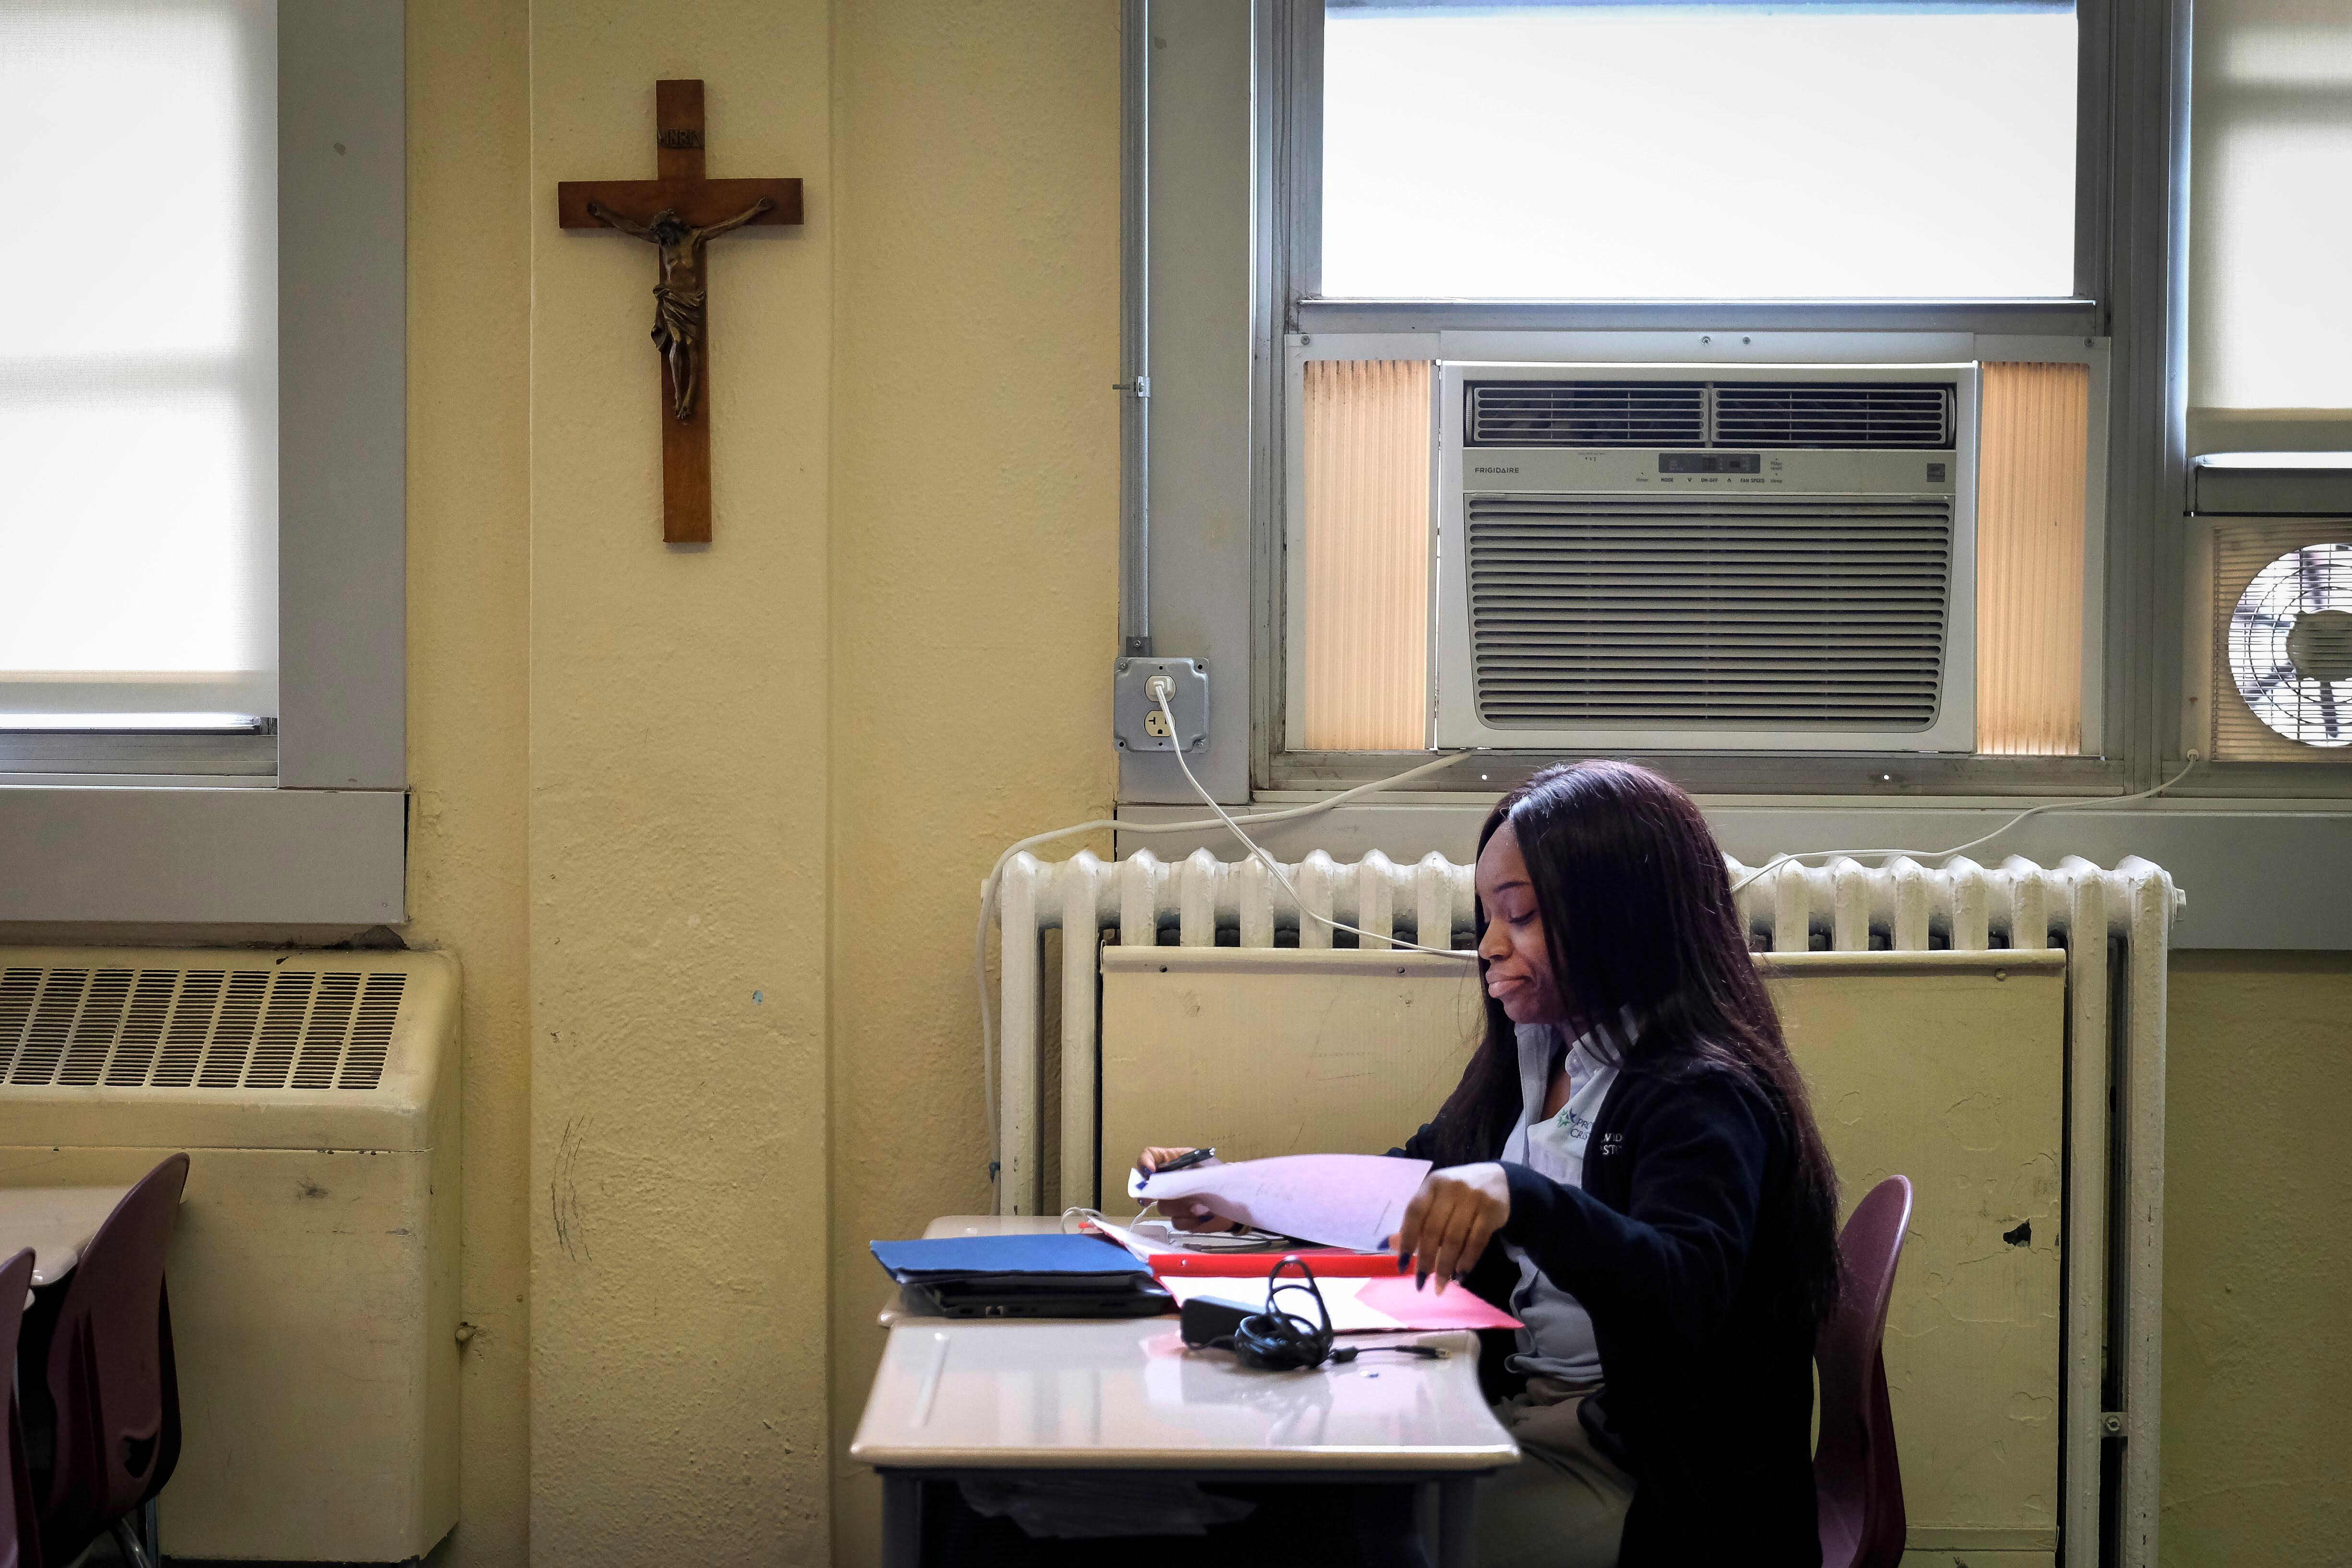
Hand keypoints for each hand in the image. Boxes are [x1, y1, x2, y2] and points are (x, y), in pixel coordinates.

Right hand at [1135, 1146, 1236, 1233]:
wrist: (1239, 1200)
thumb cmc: (1221, 1176)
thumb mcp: (1202, 1167)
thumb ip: (1181, 1173)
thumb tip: (1165, 1184)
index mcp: (1174, 1160)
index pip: (1150, 1155)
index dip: (1144, 1162)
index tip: (1149, 1173)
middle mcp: (1170, 1180)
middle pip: (1150, 1186)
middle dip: (1153, 1194)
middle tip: (1152, 1199)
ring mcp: (1175, 1200)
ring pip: (1163, 1207)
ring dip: (1180, 1208)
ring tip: (1199, 1206)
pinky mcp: (1183, 1218)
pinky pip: (1176, 1222)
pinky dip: (1189, 1221)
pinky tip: (1202, 1216)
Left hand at [1392, 1163, 1510, 1292]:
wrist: (1498, 1179)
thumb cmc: (1458, 1193)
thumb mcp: (1436, 1198)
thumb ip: (1417, 1220)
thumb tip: (1393, 1245)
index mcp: (1432, 1184)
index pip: (1414, 1213)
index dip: (1407, 1240)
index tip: (1402, 1265)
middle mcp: (1451, 1188)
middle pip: (1433, 1230)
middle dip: (1426, 1260)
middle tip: (1421, 1283)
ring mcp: (1473, 1198)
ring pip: (1454, 1239)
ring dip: (1446, 1266)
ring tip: (1441, 1285)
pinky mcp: (1492, 1211)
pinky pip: (1476, 1242)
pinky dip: (1467, 1261)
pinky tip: (1461, 1275)